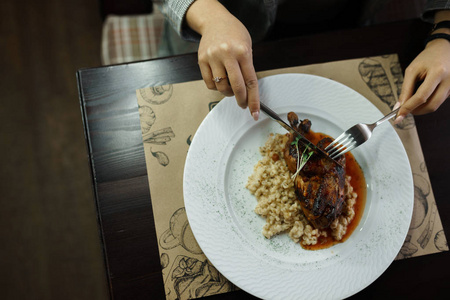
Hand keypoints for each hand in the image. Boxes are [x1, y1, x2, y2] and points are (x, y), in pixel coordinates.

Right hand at [186, 0, 259, 119]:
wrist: (215, 21)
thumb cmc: (234, 34)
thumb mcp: (247, 46)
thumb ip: (247, 67)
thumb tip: (248, 92)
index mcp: (242, 51)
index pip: (250, 81)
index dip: (253, 100)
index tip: (255, 112)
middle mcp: (227, 54)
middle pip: (236, 87)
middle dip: (241, 100)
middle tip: (243, 105)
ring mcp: (213, 57)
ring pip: (221, 87)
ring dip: (228, 93)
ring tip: (231, 88)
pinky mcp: (201, 60)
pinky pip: (209, 83)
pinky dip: (216, 87)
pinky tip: (220, 81)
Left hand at [395, 38, 449, 122]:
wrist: (444, 49)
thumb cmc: (427, 58)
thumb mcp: (412, 70)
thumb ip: (405, 89)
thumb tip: (398, 107)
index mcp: (438, 72)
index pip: (422, 96)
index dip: (409, 108)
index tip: (398, 116)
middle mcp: (449, 80)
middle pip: (431, 105)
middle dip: (416, 111)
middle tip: (405, 110)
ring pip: (436, 105)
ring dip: (422, 107)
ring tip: (412, 100)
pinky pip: (439, 102)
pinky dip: (428, 102)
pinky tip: (423, 95)